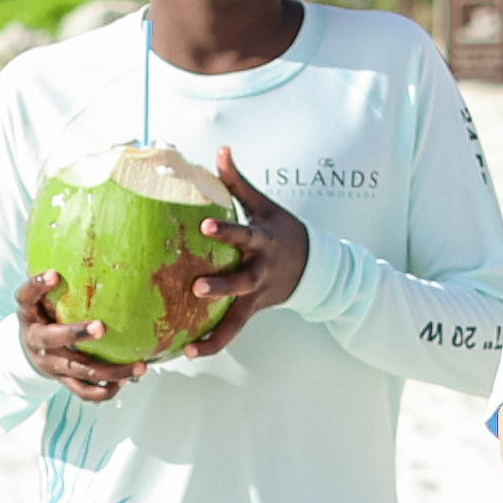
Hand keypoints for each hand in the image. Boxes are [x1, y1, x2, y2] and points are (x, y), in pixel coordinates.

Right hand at [13, 267, 142, 402]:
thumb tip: (83, 242)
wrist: (26, 352)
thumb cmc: (42, 316)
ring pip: (79, 371)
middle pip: (55, 340)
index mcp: (29, 316)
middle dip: (77, 333)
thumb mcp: (39, 298)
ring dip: (110, 371)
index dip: (36, 286)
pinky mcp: (62, 381)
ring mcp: (51, 365)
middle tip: (102, 326)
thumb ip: (53, 280)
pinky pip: (84, 392)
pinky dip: (105, 390)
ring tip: (141, 366)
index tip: (52, 274)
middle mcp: (38, 342)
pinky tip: (126, 382)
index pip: (26, 297)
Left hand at [158, 150, 308, 352]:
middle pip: (241, 282)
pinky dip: (212, 344)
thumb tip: (221, 150)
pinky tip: (187, 352)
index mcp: (263, 243)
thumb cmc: (283, 231)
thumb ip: (238, 182)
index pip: (244, 234)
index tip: (206, 225)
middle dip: (221, 286)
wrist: (316, 267)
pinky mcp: (252, 311)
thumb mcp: (265, 206)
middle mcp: (261, 272)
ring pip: (236, 319)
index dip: (226, 230)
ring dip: (214, 335)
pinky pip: (231, 331)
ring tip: (188, 348)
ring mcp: (257, 296)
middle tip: (196, 287)